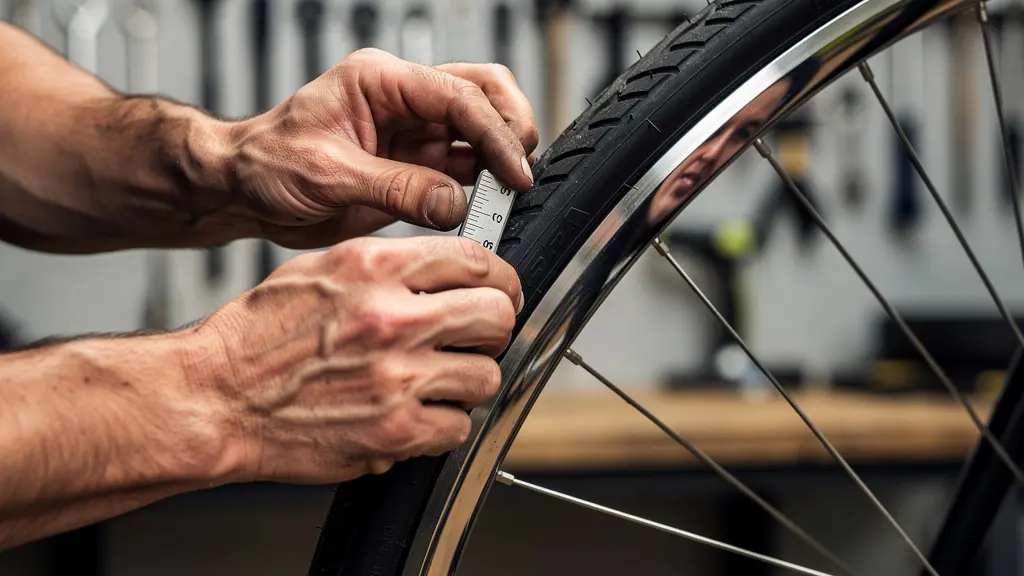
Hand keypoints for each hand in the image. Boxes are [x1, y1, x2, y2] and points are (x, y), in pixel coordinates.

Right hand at [191, 236, 520, 482]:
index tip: (499, 291)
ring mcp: (397, 377)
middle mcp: (391, 318)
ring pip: (486, 376)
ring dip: (467, 381)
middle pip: (497, 315)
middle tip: (475, 338)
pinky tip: (413, 414)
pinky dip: (442, 425)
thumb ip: (386, 267)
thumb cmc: (255, 338)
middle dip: (492, 328)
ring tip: (435, 381)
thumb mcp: (318, 270)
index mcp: (374, 268)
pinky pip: (458, 427)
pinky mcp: (395, 431)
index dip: (498, 279)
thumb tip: (442, 274)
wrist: (214, 399)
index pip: (477, 261)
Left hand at [225, 49, 538, 248]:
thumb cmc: (267, 165)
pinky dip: (482, 190)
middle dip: (512, 128)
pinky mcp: (415, 169)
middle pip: (483, 94)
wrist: (244, 194)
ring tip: (508, 197)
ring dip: (500, 161)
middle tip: (521, 173)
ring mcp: (413, 135)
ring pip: (480, 133)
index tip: (516, 170)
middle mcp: (403, 102)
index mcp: (380, 82)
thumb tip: (453, 204)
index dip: (495, 131)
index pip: (457, 94)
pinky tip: (487, 208)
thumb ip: (395, 189)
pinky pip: (464, 172)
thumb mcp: (328, 176)